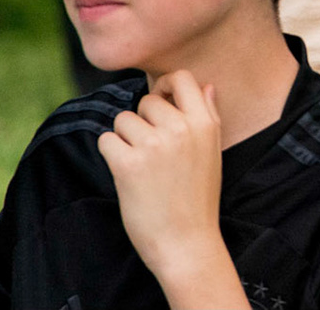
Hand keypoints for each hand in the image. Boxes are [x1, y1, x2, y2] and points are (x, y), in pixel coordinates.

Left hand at [99, 71, 229, 285]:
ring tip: (141, 165)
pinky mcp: (128, 164)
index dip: (164, 86)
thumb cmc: (199, 199)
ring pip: (123, 120)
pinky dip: (111, 155)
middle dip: (142, 122)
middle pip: (146, 101)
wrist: (187, 242)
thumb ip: (209, 115)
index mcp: (204, 123)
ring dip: (124, 139)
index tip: (160, 103)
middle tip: (151, 151)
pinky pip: (106, 140)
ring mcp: (154, 145)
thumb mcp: (213, 152)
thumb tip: (207, 86)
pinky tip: (126, 173)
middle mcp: (180, 128)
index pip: (181, 77)